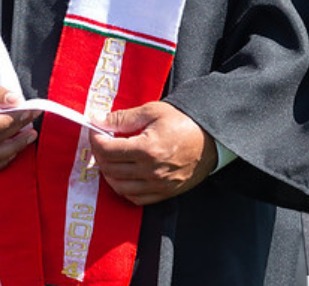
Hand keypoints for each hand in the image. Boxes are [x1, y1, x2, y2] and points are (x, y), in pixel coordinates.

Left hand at [89, 101, 215, 205]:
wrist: (213, 138)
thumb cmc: (185, 121)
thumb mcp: (154, 111)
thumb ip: (123, 117)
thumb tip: (97, 120)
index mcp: (147, 148)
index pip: (107, 150)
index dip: (95, 140)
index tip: (95, 132)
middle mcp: (150, 170)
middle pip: (110, 168)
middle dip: (101, 155)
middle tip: (104, 143)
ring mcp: (157, 184)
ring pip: (118, 187)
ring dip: (109, 173)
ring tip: (113, 160)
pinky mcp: (164, 193)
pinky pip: (134, 198)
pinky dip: (124, 189)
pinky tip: (126, 176)